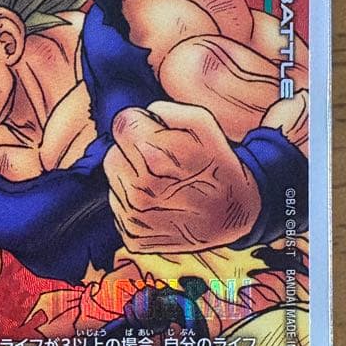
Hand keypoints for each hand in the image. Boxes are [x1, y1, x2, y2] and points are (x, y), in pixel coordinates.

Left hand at [103, 102, 260, 252]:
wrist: (232, 217)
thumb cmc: (218, 168)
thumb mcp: (204, 125)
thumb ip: (167, 110)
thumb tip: (139, 114)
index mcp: (154, 156)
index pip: (121, 124)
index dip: (139, 125)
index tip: (153, 134)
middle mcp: (140, 188)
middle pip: (112, 153)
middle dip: (132, 152)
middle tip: (161, 161)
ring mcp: (134, 216)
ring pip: (113, 180)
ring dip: (131, 177)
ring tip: (162, 183)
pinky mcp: (132, 235)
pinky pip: (118, 206)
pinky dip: (132, 202)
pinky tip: (158, 203)